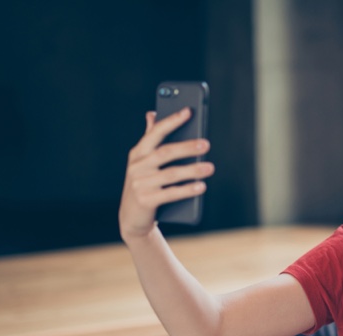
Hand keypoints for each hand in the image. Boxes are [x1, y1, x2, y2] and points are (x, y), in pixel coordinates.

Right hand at [119, 108, 213, 239]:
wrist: (132, 218)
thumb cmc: (144, 185)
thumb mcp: (143, 163)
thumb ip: (150, 139)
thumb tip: (152, 113)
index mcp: (137, 153)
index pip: (155, 133)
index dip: (171, 121)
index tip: (189, 111)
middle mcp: (137, 166)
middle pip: (165, 153)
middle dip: (187, 147)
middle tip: (206, 144)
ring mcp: (139, 184)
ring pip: (170, 174)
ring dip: (192, 170)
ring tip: (209, 167)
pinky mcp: (146, 200)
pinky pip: (170, 193)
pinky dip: (187, 190)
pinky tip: (201, 186)